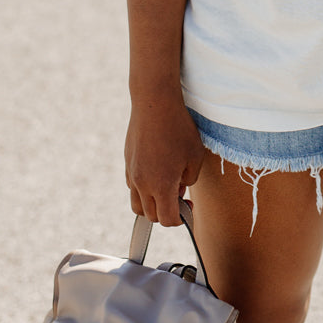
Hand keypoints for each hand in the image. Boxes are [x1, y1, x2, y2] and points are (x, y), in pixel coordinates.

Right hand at [124, 95, 205, 226]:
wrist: (154, 102)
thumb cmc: (178, 128)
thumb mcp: (195, 155)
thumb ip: (189, 180)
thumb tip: (179, 189)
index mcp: (161, 185)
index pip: (166, 219)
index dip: (180, 220)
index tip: (188, 210)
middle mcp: (142, 183)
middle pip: (151, 216)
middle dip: (166, 212)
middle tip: (180, 197)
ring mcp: (131, 173)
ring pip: (137, 205)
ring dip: (151, 204)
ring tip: (166, 188)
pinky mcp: (127, 162)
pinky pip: (132, 186)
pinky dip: (143, 189)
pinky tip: (156, 173)